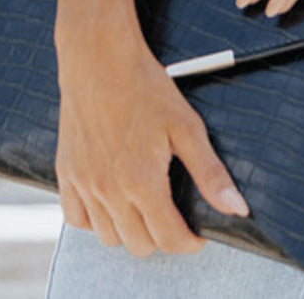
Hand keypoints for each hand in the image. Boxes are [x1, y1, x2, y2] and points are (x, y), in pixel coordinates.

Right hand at [55, 18, 248, 256]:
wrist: (99, 58)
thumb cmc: (145, 85)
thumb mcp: (186, 126)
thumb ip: (210, 173)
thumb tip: (237, 209)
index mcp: (142, 182)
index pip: (170, 239)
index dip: (190, 242)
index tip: (199, 233)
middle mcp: (109, 191)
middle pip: (139, 245)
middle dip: (163, 237)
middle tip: (175, 215)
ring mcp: (84, 184)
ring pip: (108, 238)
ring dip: (130, 231)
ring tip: (146, 208)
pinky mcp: (66, 173)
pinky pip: (76, 219)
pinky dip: (95, 220)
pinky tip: (111, 202)